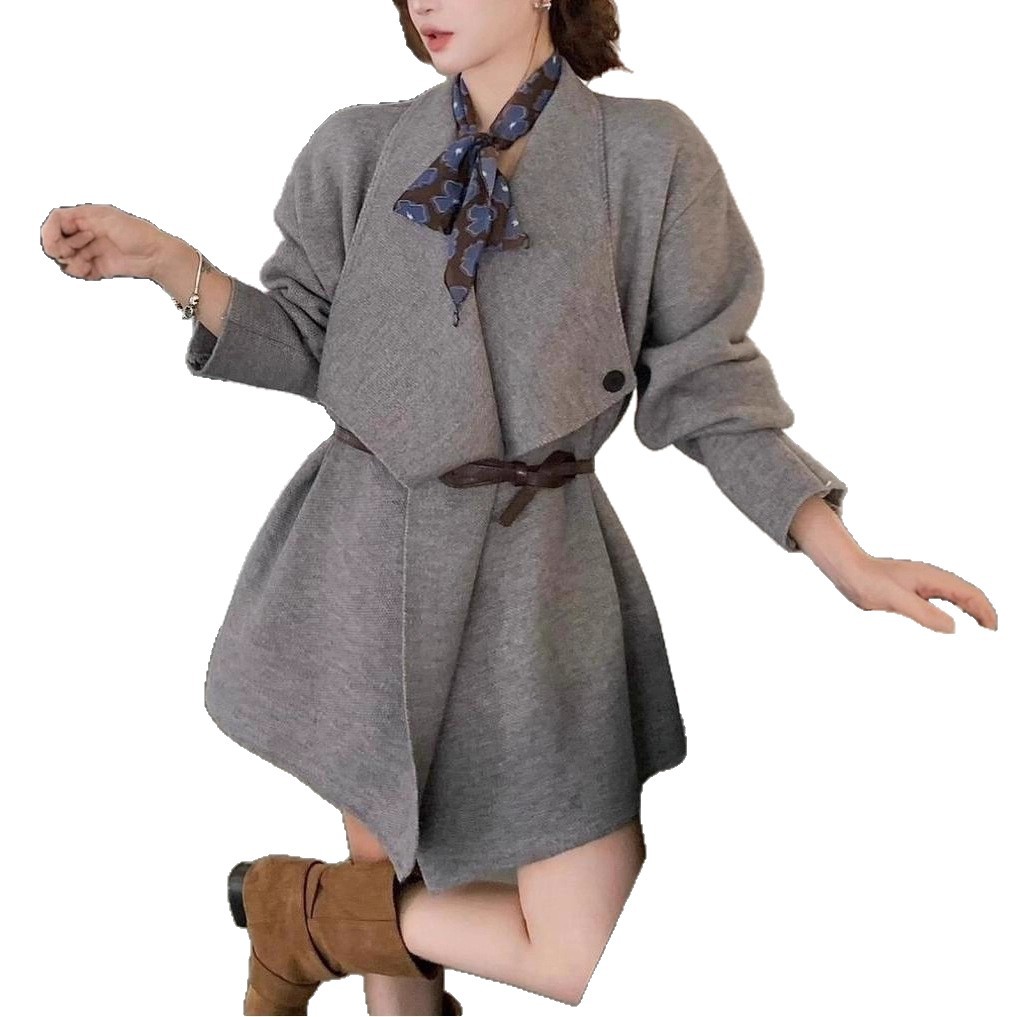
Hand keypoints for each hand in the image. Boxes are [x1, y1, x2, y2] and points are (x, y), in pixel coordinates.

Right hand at [39, 203, 167, 281]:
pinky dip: (81, 273)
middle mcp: (85, 233)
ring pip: (66, 259)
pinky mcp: (97, 267)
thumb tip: (55, 223)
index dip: (50, 234)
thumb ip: (79, 218)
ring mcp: (91, 251)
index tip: (54, 247)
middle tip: (74, 252)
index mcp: (86, 217)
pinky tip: (92, 271)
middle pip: (56, 242)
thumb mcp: (106, 217)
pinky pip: (78, 272)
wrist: (157, 256)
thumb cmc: (137, 232)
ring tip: (88, 263)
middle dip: (61, 250)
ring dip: (72, 263)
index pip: (56, 222)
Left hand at [836, 554, 997, 633]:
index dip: (986, 611)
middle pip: (967, 595)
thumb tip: (953, 628)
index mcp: (933, 577)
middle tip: (992, 636)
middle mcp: (931, 578)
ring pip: (956, 597)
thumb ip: (923, 612)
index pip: (970, 593)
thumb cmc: (868, 581)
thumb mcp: (895, 599)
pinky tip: (951, 625)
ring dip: (971, 613)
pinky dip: (953, 612)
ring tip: (979, 632)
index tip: (993, 631)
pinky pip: (941, 601)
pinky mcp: (912, 591)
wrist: (848, 571)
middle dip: (983, 613)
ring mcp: (922, 584)